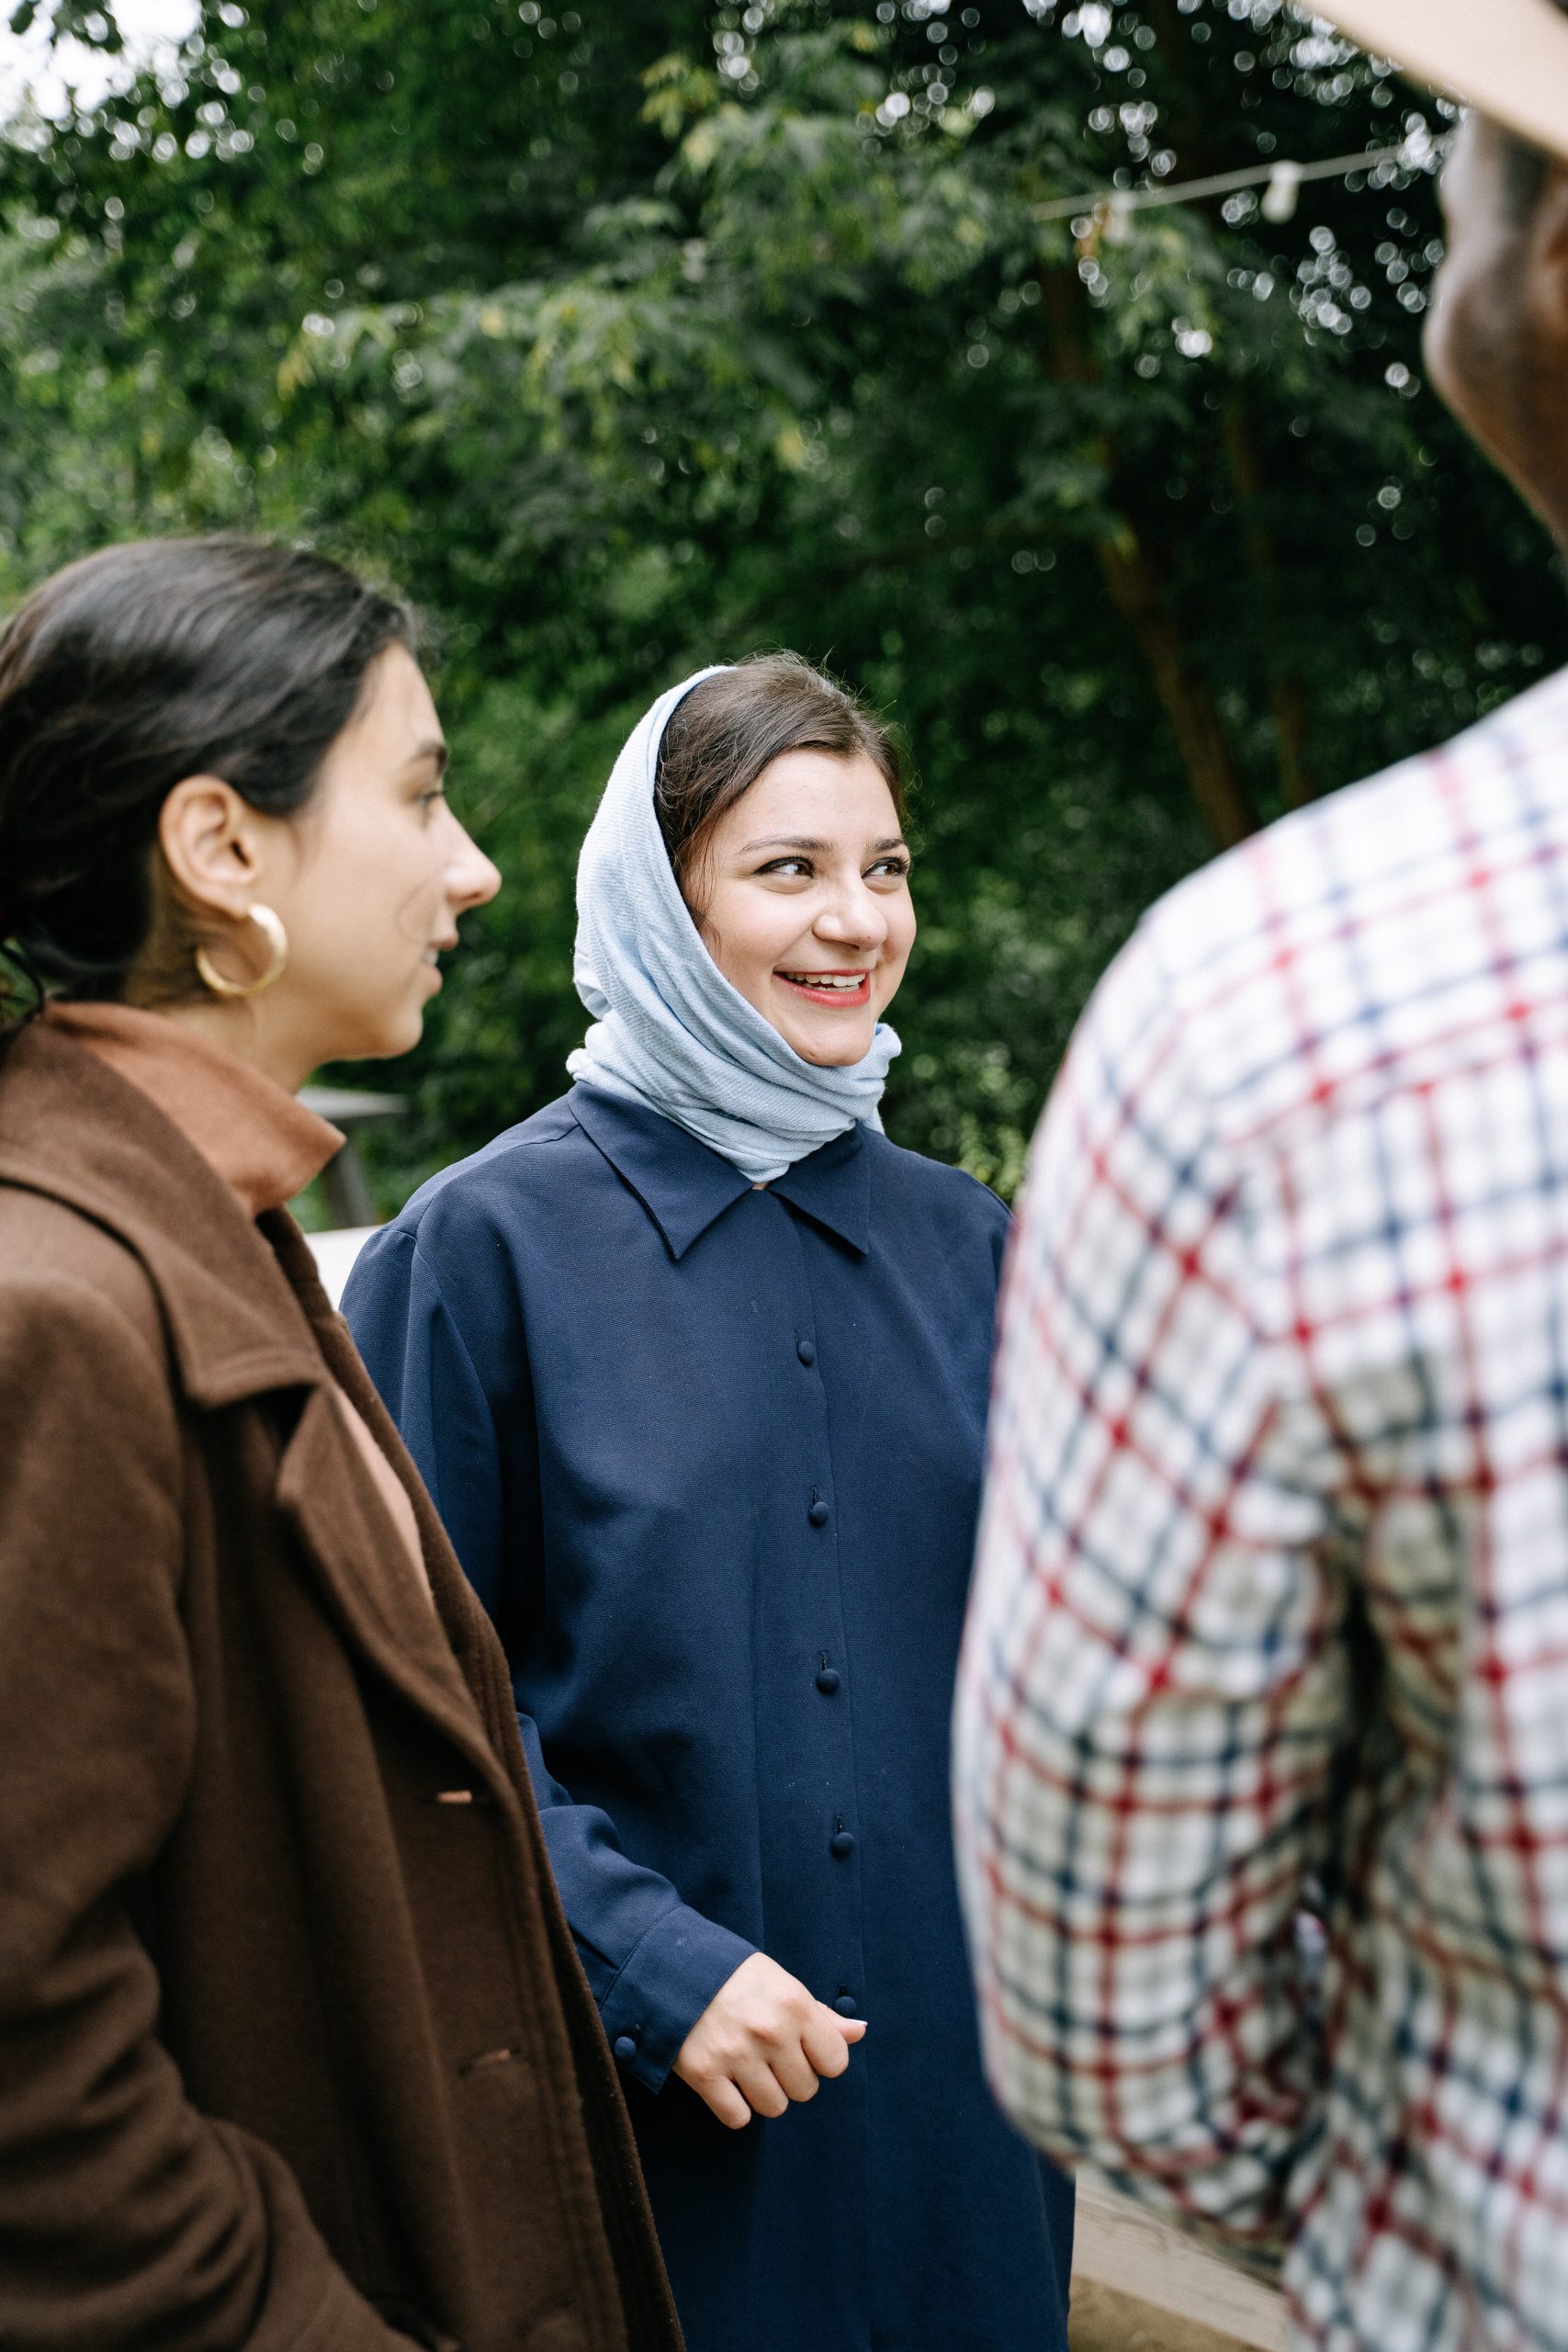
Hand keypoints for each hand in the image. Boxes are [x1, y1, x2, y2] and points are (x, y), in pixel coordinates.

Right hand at [672, 1952, 865, 2129]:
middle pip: (805, 2090)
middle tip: (768, 2055)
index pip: (835, 2062)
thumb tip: (860, 2032)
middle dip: (790, 2077)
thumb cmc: (735, 1976)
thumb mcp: (782, 1983)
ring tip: (747, 2067)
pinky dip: (734, 2106)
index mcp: (795, 2004)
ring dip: (762, 2094)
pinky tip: (726, 2081)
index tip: (801, 2048)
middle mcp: (770, 2031)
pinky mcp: (704, 2074)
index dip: (820, 2059)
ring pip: (773, 2107)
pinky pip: (738, 2118)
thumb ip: (821, 2014)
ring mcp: (737, 2055)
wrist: (672, 1968)